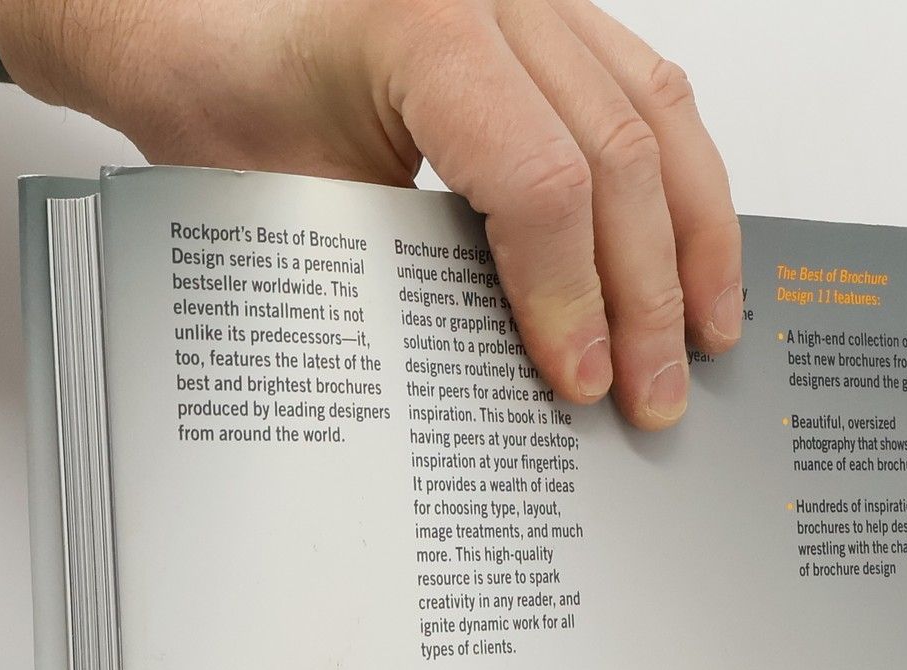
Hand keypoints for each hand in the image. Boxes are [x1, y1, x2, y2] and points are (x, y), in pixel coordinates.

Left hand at [0, 0, 742, 426]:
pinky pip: (653, 93)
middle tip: (650, 394)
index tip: (579, 383)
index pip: (538, 178)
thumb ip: (403, 289)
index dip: (570, 296)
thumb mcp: (299, 212)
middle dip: (645, 295)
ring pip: (662, 115)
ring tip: (704, 340)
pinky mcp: (558, 19)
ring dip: (693, 240)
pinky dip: (684, 185)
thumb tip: (503, 394)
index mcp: (421, 23)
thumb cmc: (232, 100)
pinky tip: (695, 260)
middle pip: (619, 153)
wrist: (201, 29)